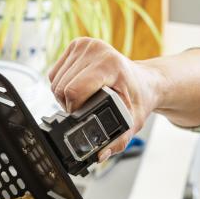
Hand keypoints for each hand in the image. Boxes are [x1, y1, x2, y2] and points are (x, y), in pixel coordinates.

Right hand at [48, 37, 160, 159]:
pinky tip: (77, 88)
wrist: (144, 80)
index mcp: (110, 65)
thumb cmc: (138, 98)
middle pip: (61, 87)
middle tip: (86, 109)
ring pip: (55, 80)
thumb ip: (118, 140)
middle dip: (69, 104)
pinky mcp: (77, 44)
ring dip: (63, 96)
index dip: (74, 109)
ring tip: (83, 99)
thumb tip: (100, 154)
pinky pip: (55, 72)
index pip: (74, 90)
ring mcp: (85, 44)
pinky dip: (61, 84)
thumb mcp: (132, 122)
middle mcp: (96, 49)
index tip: (85, 116)